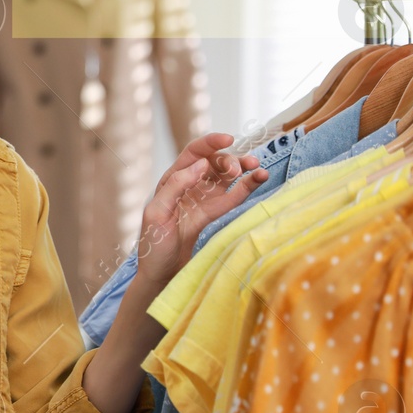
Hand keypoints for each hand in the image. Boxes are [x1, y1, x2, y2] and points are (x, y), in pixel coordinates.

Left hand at [136, 133, 267, 286]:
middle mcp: (189, 185)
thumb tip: (201, 164)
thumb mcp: (157, 213)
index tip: (229, 139)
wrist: (162, 273)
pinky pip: (233, 195)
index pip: (193, 153)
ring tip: (257, 167)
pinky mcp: (215, 213)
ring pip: (227, 176)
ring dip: (242, 168)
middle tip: (239, 169)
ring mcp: (204, 198)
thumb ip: (176, 186)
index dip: (210, 143)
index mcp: (171, 180)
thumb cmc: (153, 244)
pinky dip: (247, 186)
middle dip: (229, 159)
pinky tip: (259, 178)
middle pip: (214, 162)